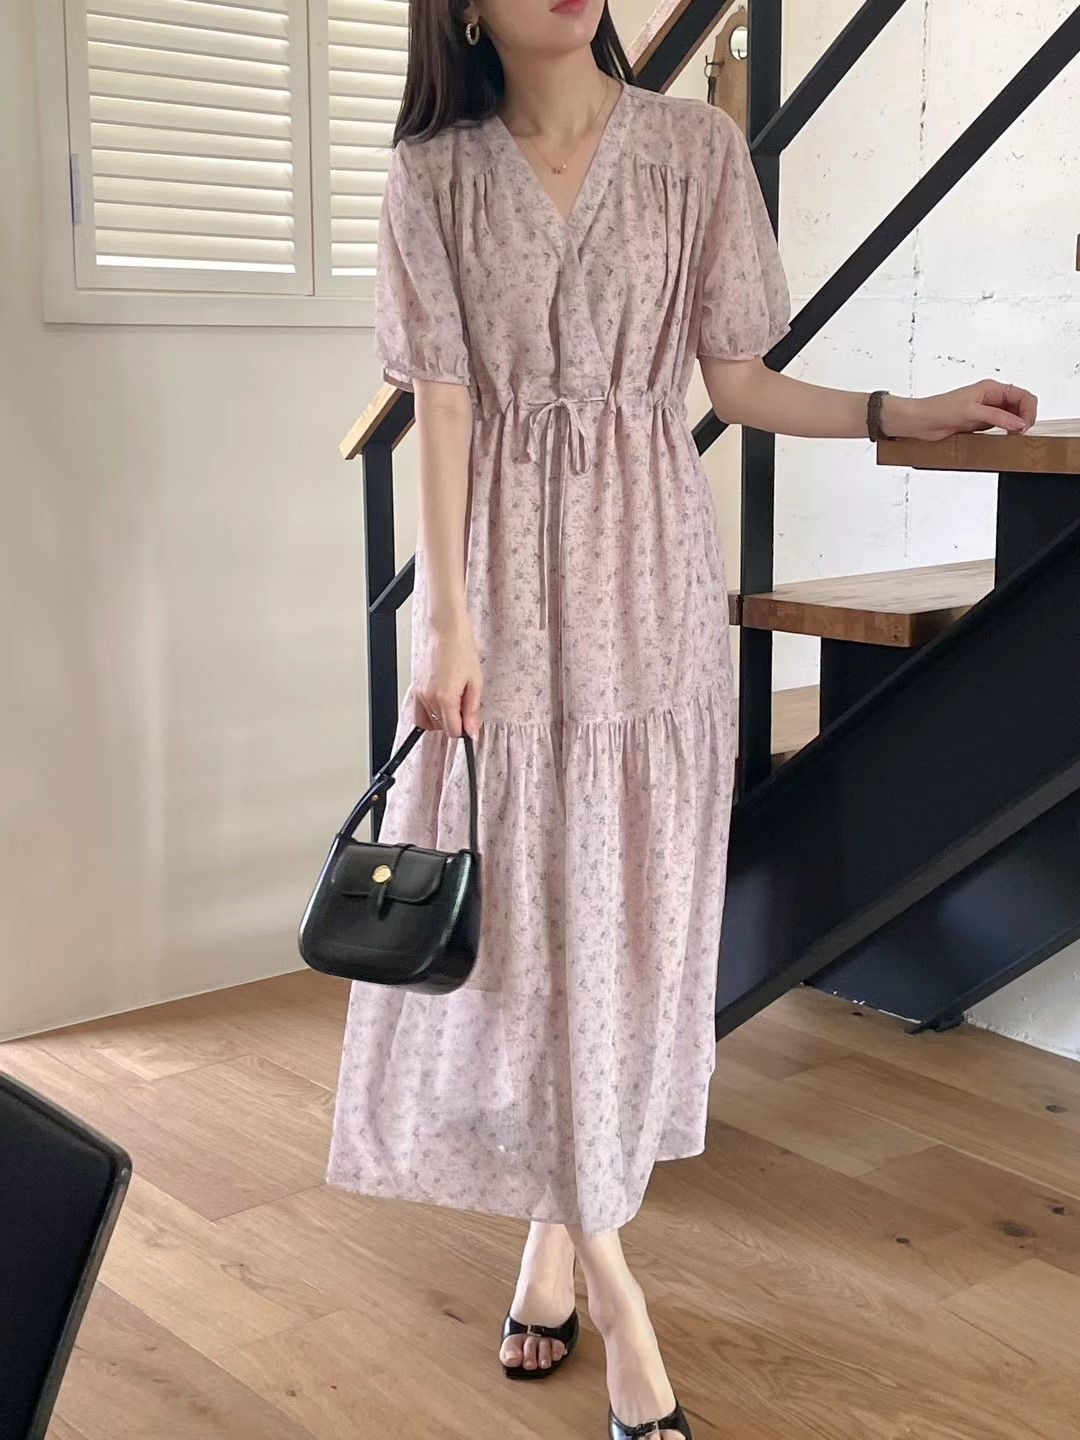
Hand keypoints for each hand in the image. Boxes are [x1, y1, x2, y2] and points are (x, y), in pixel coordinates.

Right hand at [414, 617, 482, 739]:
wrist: (446, 632)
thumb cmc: (461, 650)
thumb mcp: (476, 682)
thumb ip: (472, 710)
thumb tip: (472, 731)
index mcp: (446, 697)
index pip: (452, 731)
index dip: (464, 730)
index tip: (469, 721)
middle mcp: (429, 698)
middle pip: (441, 727)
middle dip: (455, 722)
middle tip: (464, 704)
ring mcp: (420, 693)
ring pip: (430, 721)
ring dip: (442, 718)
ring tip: (453, 701)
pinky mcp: (415, 688)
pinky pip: (419, 712)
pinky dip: (430, 714)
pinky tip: (441, 703)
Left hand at [885, 381, 1037, 442]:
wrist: (920, 421)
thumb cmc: (939, 409)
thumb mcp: (971, 412)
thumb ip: (997, 417)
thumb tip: (1019, 422)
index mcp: (991, 388)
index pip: (1022, 396)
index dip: (1028, 411)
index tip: (1024, 426)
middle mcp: (991, 398)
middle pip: (1020, 406)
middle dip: (1025, 419)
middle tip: (1020, 434)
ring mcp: (986, 411)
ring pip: (1012, 417)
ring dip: (1016, 427)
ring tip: (1013, 438)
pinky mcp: (979, 423)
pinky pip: (1000, 427)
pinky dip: (1005, 433)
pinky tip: (1004, 439)